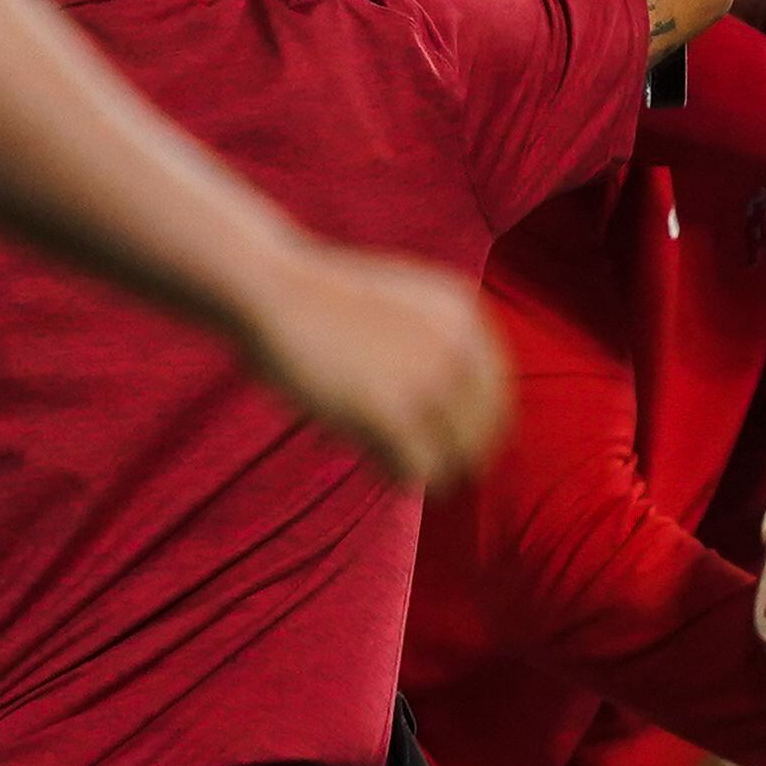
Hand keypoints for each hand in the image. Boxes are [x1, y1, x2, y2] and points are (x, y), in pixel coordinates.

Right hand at [237, 242, 508, 488]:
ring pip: (454, 457)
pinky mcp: (392, 413)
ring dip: (424, 467)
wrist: (270, 288)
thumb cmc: (322, 302)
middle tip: (417, 462)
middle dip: (453, 455)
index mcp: (465, 317)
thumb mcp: (403, 305)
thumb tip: (458, 410)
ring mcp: (428, 380)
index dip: (474, 429)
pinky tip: (377, 467)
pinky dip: (400, 477)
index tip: (448, 447)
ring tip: (388, 460)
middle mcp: (459, 348)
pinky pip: (420, 470)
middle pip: (481, 432)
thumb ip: (438, 344)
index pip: (496, 395)